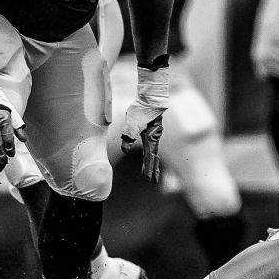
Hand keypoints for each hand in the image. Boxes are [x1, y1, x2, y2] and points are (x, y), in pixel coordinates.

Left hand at [121, 66, 167, 182]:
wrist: (151, 98)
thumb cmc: (142, 109)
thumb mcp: (133, 122)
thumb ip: (129, 136)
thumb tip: (125, 151)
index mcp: (150, 139)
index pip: (150, 158)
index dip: (149, 169)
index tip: (149, 180)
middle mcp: (154, 138)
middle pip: (153, 157)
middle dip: (152, 170)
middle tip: (152, 181)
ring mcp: (153, 135)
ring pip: (152, 152)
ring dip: (150, 163)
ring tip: (148, 172)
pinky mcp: (151, 131)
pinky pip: (150, 146)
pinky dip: (150, 154)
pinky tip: (148, 154)